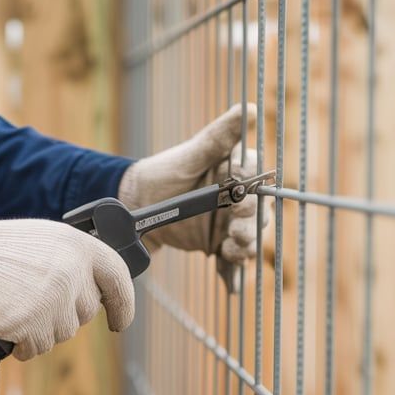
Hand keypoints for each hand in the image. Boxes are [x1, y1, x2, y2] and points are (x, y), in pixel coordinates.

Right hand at [0, 219, 134, 360]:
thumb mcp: (44, 240)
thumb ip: (72, 260)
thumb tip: (89, 288)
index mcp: (80, 246)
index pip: (118, 278)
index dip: (123, 304)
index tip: (119, 321)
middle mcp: (74, 273)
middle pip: (86, 312)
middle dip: (64, 314)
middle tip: (35, 299)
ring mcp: (56, 301)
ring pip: (62, 333)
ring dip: (41, 328)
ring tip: (15, 305)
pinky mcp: (37, 326)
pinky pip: (39, 347)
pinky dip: (23, 344)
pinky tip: (8, 323)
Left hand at [117, 104, 273, 286]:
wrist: (136, 207)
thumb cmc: (163, 173)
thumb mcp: (189, 154)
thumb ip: (218, 137)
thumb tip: (249, 108)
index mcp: (237, 170)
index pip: (256, 177)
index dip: (253, 186)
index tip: (241, 191)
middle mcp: (239, 197)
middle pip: (258, 212)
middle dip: (251, 222)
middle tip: (238, 230)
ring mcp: (230, 223)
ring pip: (249, 238)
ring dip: (245, 247)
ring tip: (233, 250)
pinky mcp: (219, 244)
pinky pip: (232, 262)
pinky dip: (233, 275)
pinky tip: (233, 287)